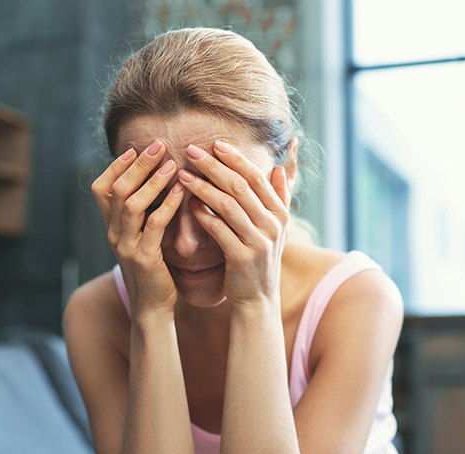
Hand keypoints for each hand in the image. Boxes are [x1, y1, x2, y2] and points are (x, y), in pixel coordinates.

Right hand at [91, 139, 184, 316]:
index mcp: (111, 227)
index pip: (101, 188)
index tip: (136, 148)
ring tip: (171, 163)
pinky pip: (153, 225)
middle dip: (138, 164)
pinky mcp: (144, 258)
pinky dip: (166, 205)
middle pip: (117, 189)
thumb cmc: (152, 269)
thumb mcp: (140, 238)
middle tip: (158, 144)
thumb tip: (154, 181)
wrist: (152, 307)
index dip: (116, 166)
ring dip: (152, 180)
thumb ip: (142, 214)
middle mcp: (113, 233)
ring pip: (131, 204)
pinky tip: (180, 191)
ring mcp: (125, 246)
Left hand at [177, 141, 289, 309]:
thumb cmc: (259, 258)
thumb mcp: (276, 228)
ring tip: (183, 174)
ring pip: (228, 206)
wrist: (258, 299)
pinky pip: (219, 230)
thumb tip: (281, 167)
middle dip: (214, 166)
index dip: (235, 158)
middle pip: (240, 187)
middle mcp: (272, 225)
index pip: (256, 177)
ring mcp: (258, 242)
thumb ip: (279, 197)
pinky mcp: (242, 258)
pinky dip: (204, 215)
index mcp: (279, 213)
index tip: (214, 144)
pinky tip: (189, 204)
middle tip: (192, 151)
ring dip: (203, 187)